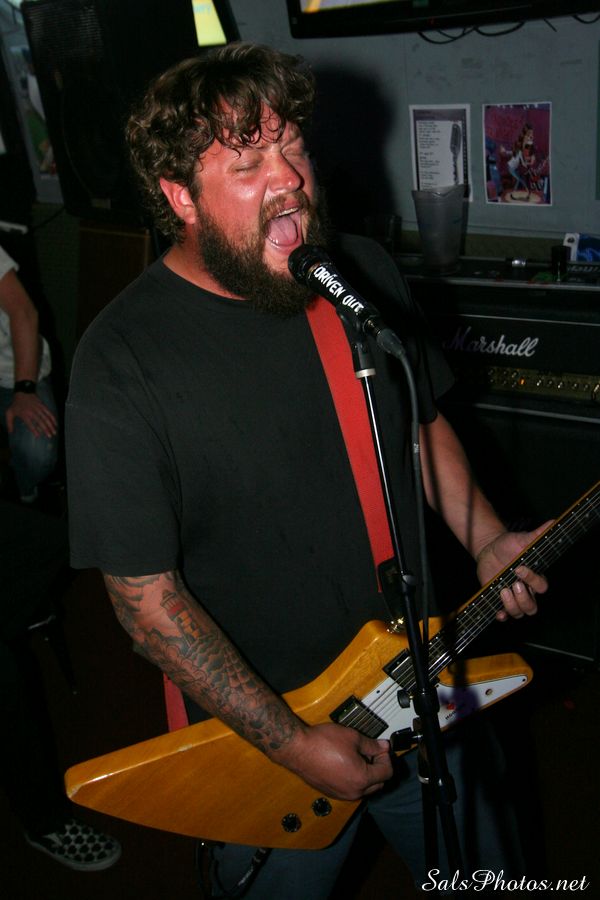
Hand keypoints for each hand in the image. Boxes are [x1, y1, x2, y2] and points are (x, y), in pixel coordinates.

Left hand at [5, 392, 57, 438]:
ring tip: (54, 432)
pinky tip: (56, 424)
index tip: (38, 436)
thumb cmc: (16, 404)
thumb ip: (9, 423)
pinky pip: (49, 412)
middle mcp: (32, 412)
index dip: (34, 430)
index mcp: (24, 414)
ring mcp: (38, 408)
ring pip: (46, 418)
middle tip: (50, 436)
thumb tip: (10, 432)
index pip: (30, 424)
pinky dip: (53, 418)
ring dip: (51, 425)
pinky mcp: (42, 405)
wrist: (23, 392)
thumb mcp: (9, 413)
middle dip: (46, 429)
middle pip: (40, 421)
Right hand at [275, 722, 391, 800]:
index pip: (386, 773)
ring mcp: (341, 794)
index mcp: (361, 779)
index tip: (381, 748)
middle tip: (373, 752)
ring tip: (359, 756)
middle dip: (379, 768)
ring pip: (364, 789)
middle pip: (377, 784)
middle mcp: (353, 791)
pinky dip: (354, 779)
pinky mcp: (331, 792)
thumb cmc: (322, 742)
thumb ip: (372, 745)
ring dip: (367, 775)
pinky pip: (350, 789)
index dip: (386, 758)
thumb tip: (383, 747)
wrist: (298, 749)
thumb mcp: (353, 738)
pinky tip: (347, 763)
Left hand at [476, 524, 551, 620]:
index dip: (532, 580)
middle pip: (532, 608)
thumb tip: (553, 522)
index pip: (541, 587)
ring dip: (511, 605)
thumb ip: (537, 534)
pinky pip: (504, 616)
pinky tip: (498, 611)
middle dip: (523, 599)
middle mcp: (525, 591)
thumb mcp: (522, 539)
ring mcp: (512, 597)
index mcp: (534, 578)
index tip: (518, 567)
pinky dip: (501, 616)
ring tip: (502, 590)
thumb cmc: (510, 545)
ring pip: (519, 613)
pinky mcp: (498, 600)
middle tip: (513, 585)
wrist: (490, 549)